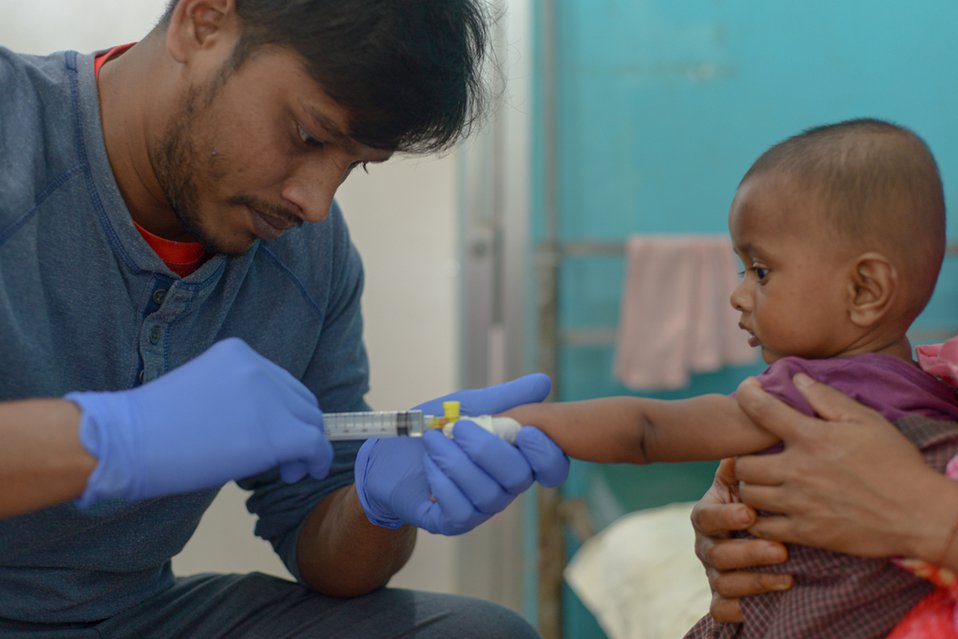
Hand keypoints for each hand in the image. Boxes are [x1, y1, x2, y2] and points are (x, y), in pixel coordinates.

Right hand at [67, 338, 332, 505]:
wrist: (127, 443)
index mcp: (238, 353)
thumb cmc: (150, 428)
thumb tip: (265, 429)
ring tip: (289, 472)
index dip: (285, 413)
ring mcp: (269, 397)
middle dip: (299, 430)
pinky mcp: (277, 431)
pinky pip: (314, 444)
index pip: (281, 383)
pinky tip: (303, 474)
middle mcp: (258, 368)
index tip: (276, 437)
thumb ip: (237, 400)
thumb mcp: (202, 394)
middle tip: (287, 461)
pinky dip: (317, 460)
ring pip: (311, 421)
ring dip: (306, 448)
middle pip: (301, 400)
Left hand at [354, 374, 569, 534]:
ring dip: (456, 461)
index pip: (553, 468)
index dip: (547, 454)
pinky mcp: (454, 522)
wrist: (388, 453)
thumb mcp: (468, 405)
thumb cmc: (435, 429)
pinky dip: (442, 481)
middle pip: (518, 477)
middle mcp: (506, 487)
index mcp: (517, 457)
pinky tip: (429, 465)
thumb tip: (544, 383)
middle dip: (486, 448)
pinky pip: (461, 509)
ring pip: (487, 493)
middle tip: (458, 427)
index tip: (525, 432)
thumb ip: (506, 398)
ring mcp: (481, 508)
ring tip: (433, 440)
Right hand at [691, 458, 790, 622]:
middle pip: (716, 553)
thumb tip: (742, 445)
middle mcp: (706, 544)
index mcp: (708, 514)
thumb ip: (745, 464)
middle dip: (748, 553)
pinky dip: (739, 609)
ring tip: (787, 577)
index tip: (751, 513)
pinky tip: (766, 602)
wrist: (765, 533)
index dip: (725, 516)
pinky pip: (721, 609)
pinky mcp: (724, 597)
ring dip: (753, 581)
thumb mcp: (750, 480)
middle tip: (781, 550)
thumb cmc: (759, 500)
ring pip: (722, 582)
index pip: (706, 515)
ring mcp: (714, 572)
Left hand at [734, 373, 948, 559]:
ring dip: (749, 487)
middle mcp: (798, 470)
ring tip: (763, 483)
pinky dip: (759, 519)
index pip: (760, 410)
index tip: (746, 391)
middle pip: (742, 462)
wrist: (919, 515)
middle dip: (744, 456)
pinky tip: (771, 511)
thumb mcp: (867, 421)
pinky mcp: (806, 532)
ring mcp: (799, 503)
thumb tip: (797, 378)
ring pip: (747, 494)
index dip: (746, 395)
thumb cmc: (895, 463)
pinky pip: (763, 526)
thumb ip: (827, 398)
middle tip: (755, 455)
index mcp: (811, 438)